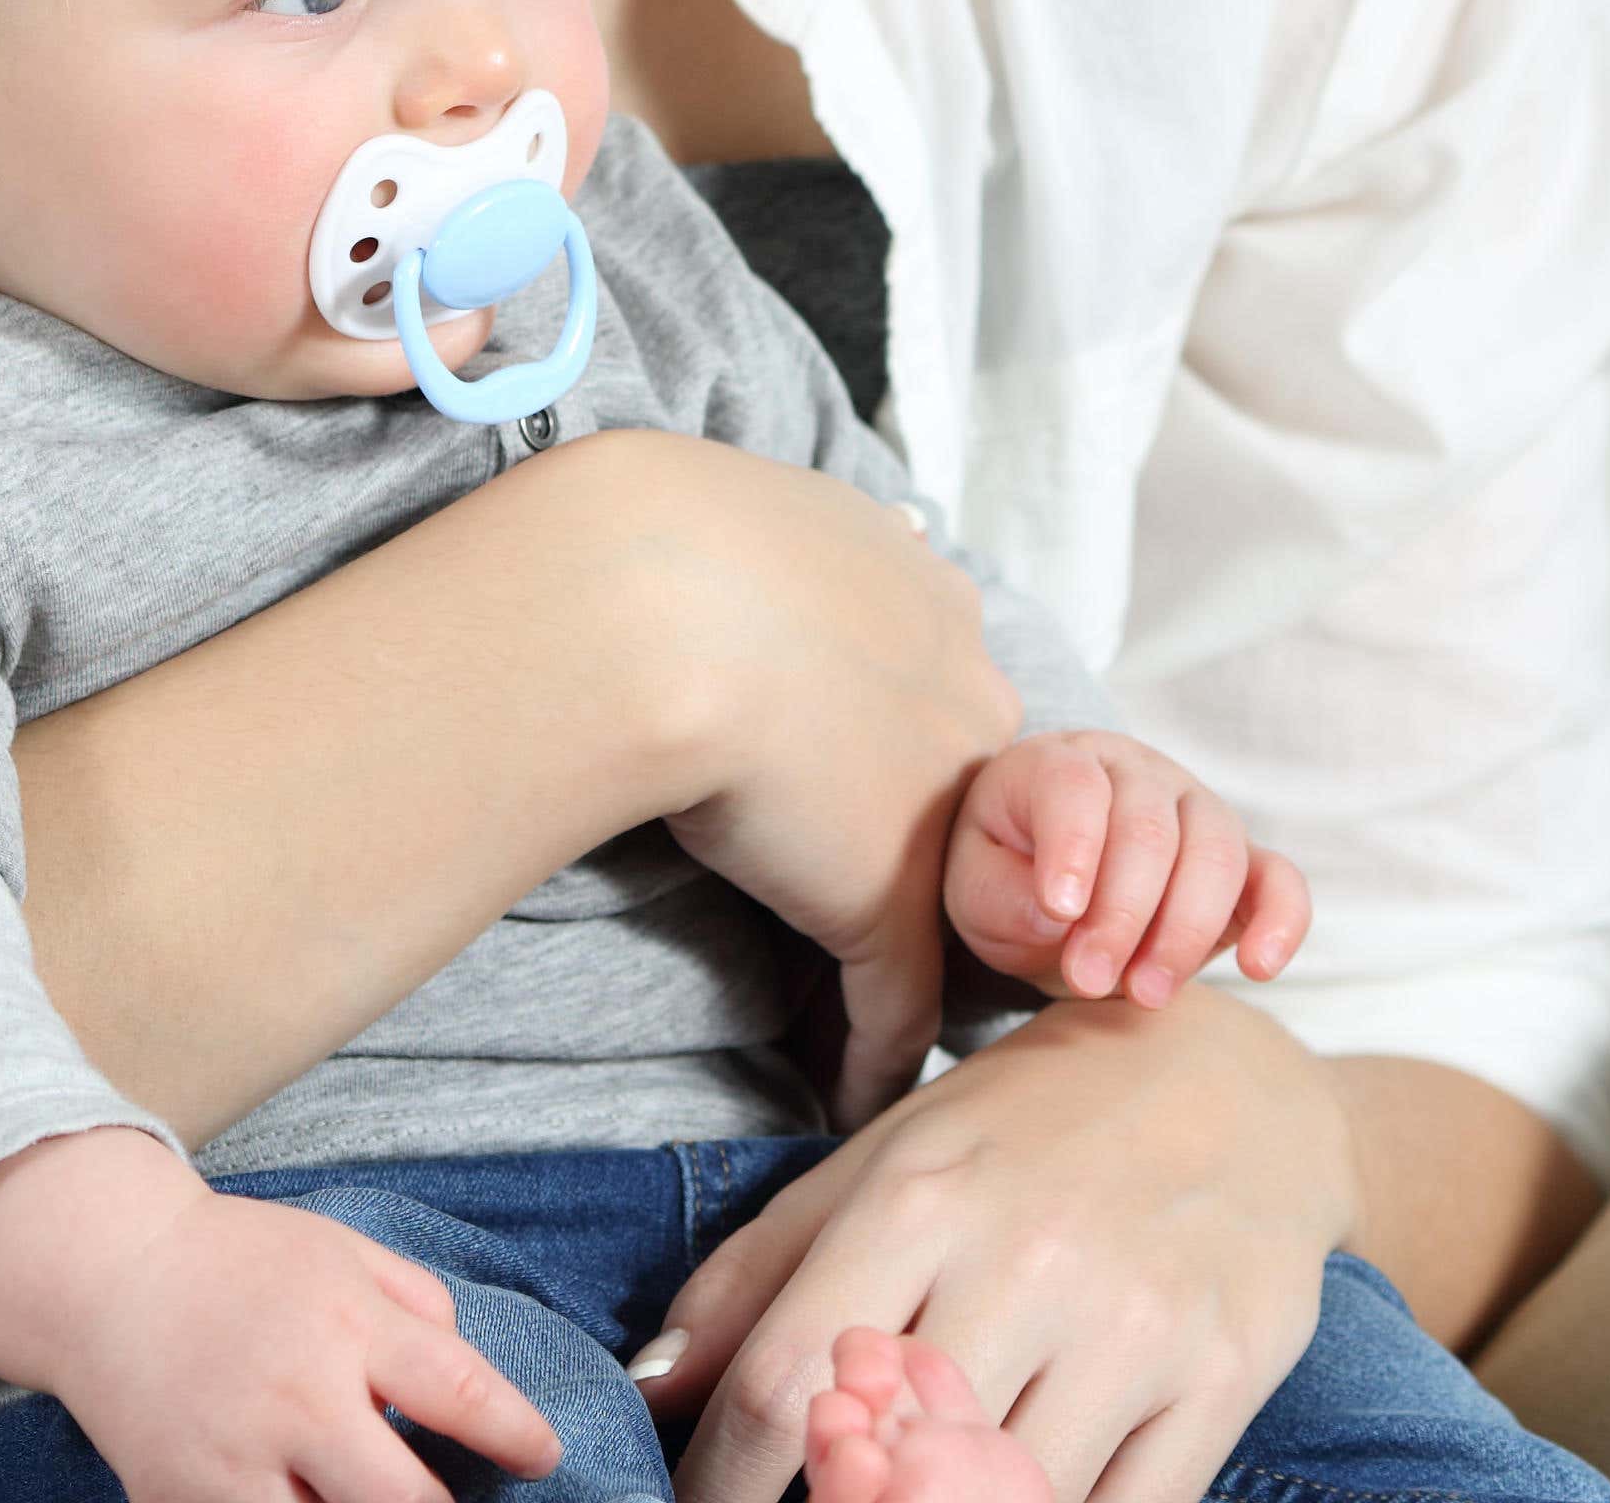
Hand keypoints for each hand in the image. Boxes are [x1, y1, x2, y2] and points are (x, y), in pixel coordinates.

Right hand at [0, 1128, 557, 1502]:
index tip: (541, 1455)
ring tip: (372, 1498)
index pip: (462, 1394)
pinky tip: (308, 1501)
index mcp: (347, 1323)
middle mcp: (296, 1397)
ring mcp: (234, 1461)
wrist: (107, 1278)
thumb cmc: (238, 1261)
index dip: (519, 1436)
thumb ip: (419, 1305)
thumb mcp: (341, 1248)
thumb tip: (468, 1380)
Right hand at [547, 434, 1021, 1121]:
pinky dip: (876, 1055)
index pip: (922, 682)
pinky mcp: (891, 898)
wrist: (653, 607)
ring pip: (939, 900)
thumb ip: (740, 538)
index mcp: (916, 591)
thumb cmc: (650, 544)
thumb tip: (691, 524)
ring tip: (866, 1018)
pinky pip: (900, 1003)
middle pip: (958, 790)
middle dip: (920, 842)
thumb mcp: (718, 508)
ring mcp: (936, 800)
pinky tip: (854, 1101)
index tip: (842, 780)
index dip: (884, 737)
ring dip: (906, 956)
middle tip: (856, 899)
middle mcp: (958, 685)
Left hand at [644, 992, 1350, 1502]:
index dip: (714, 1483)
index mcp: (921, 1196)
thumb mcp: (888, 1158)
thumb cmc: (1035, 1125)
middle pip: (886, 1464)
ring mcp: (1136, 1324)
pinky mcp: (1225, 1376)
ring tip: (911, 1502)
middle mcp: (1028, 1259)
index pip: (778, 1384)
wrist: (1245, 1087)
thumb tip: (649, 1385)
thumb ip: (762, 1270)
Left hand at [942, 734, 1310, 1009]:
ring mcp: (1197, 811)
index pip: (1074, 785)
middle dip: (1121, 913)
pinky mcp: (1242, 864)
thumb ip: (1000, 895)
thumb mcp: (974, 888)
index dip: (1072, 846)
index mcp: (1062, 762)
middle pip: (1149, 827)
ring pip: (1216, 851)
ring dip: (1184, 930)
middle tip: (1086, 980)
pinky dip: (1281, 920)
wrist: (1050, 893)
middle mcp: (1137, 774)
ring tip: (1144, 993)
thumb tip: (1056, 915)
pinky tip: (1259, 966)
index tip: (1058, 911)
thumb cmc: (1007, 879)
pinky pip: (1279, 880)